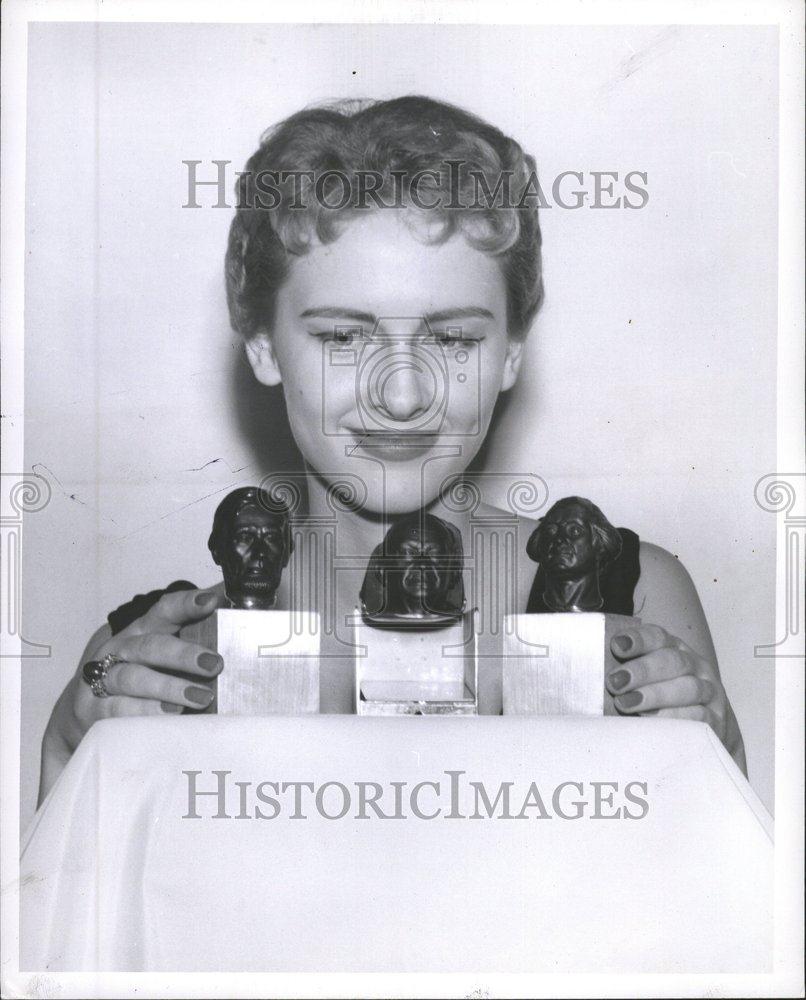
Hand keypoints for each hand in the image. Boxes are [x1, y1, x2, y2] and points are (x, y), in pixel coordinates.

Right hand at [39, 586, 224, 803]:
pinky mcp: (94, 710)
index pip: (165, 610)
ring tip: (198, 698)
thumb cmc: (141, 676)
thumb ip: (199, 637)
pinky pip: (119, 711)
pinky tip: (168, 717)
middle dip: (184, 654)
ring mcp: (105, 679)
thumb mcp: (164, 653)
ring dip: (168, 688)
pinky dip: (145, 714)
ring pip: (134, 678)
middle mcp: (122, 650)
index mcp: (144, 631)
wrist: (86, 710)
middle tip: (215, 664)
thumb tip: (238, 613)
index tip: (211, 601)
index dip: (187, 603)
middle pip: (151, 646)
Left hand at [605, 623, 744, 768]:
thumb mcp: (646, 681)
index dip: (638, 639)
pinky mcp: (716, 720)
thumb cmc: (662, 702)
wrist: (707, 731)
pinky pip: (698, 717)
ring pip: (688, 688)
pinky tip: (652, 723)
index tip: (616, 645)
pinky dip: (674, 719)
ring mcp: (709, 693)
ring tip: (627, 704)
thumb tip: (585, 669)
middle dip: (642, 670)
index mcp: (674, 650)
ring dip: (655, 695)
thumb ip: (623, 671)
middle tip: (615, 682)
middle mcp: (695, 667)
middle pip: (673, 661)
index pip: (659, 637)